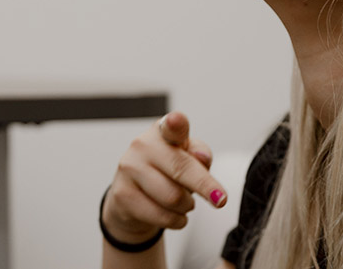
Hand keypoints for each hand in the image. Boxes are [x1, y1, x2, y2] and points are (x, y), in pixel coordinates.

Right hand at [101, 112, 226, 243]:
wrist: (133, 198)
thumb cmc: (167, 172)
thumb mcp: (187, 158)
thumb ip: (199, 153)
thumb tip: (202, 158)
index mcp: (162, 131)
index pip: (171, 125)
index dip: (175, 123)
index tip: (177, 120)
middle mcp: (142, 145)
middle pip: (181, 169)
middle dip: (205, 187)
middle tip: (219, 199)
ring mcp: (129, 169)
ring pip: (173, 198)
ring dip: (188, 206)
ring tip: (184, 203)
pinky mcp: (122, 194)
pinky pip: (162, 216)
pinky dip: (177, 220)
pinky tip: (173, 215)